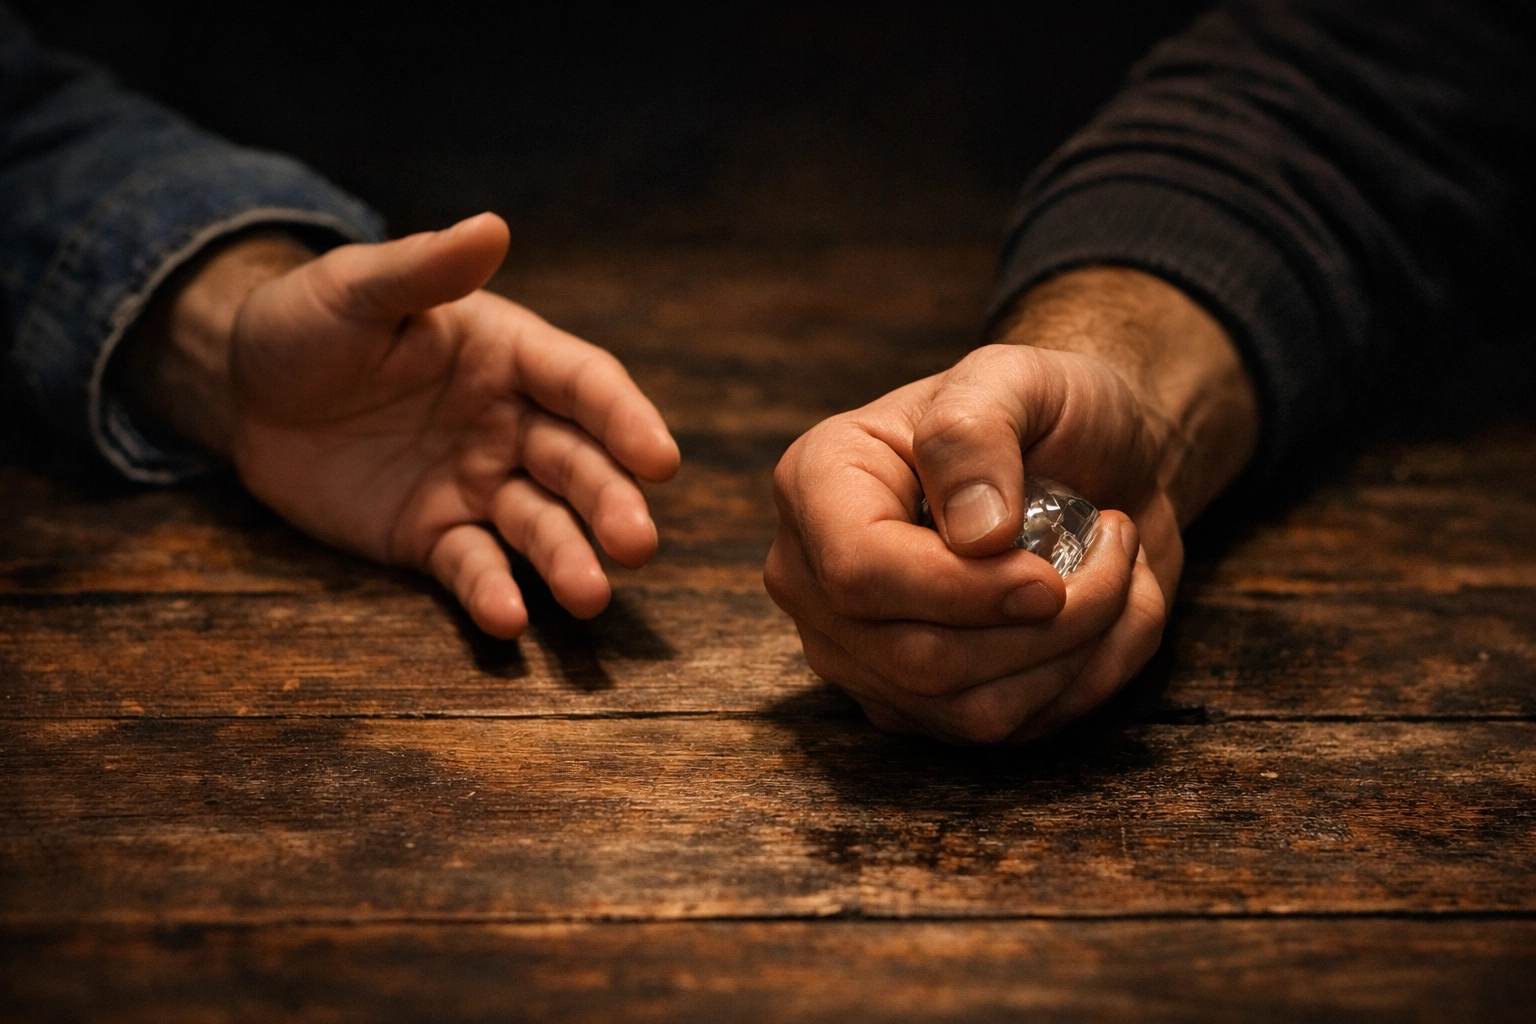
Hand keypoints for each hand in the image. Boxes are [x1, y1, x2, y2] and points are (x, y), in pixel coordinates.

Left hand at [116, 214, 679, 637]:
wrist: (244, 394)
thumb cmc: (308, 324)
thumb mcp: (356, 290)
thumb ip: (424, 270)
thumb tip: (492, 226)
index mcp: (510, 356)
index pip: (585, 386)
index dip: (626, 421)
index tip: (662, 460)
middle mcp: (511, 424)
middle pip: (579, 465)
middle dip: (612, 504)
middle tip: (637, 544)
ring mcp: (477, 486)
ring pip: (540, 525)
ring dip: (570, 559)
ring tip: (590, 597)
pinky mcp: (434, 537)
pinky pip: (473, 567)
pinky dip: (493, 593)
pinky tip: (509, 619)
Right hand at [765, 268, 1257, 742]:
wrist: (1096, 460)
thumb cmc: (1046, 411)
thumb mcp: (1016, 377)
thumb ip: (977, 432)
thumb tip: (977, 535)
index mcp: (818, 486)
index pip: (860, 574)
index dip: (963, 589)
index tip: (1049, 572)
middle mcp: (817, 581)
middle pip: (919, 660)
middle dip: (1045, 625)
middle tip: (1116, 546)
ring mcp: (861, 654)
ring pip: (968, 710)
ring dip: (1076, 652)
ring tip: (1115, 571)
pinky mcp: (918, 705)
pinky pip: (1007, 730)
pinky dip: (1084, 679)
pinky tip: (1105, 615)